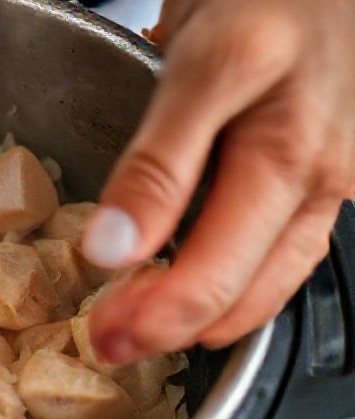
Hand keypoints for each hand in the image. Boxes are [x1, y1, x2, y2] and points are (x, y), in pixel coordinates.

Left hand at [80, 0, 354, 363]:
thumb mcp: (203, 64)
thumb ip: (159, 162)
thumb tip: (112, 249)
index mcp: (285, 159)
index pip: (213, 274)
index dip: (152, 318)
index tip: (101, 333)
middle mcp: (318, 183)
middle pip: (244, 291)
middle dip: (171, 329)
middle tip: (110, 342)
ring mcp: (328, 184)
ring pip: (270, 280)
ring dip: (205, 315)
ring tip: (146, 327)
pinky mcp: (321, 176)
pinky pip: (281, 249)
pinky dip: (235, 279)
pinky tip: (194, 281)